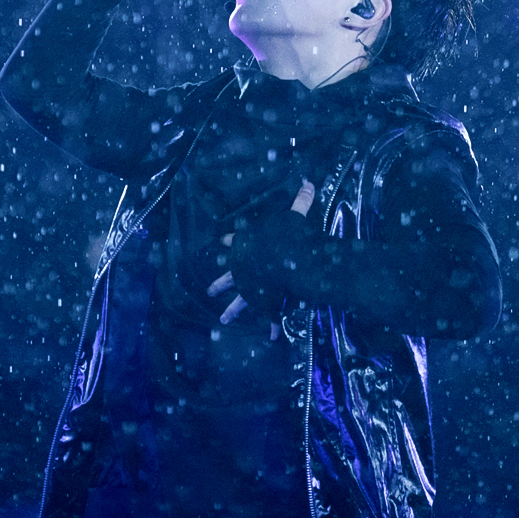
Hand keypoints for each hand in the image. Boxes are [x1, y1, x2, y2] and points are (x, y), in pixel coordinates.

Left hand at [207, 179, 314, 339]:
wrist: (293, 260)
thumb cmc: (291, 234)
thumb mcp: (296, 215)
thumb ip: (301, 201)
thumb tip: (308, 181)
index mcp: (247, 245)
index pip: (235, 241)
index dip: (231, 241)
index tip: (223, 241)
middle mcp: (244, 267)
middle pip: (229, 275)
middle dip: (220, 282)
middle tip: (210, 289)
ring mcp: (252, 286)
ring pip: (239, 300)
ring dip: (232, 310)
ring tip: (223, 319)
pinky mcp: (265, 301)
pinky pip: (269, 315)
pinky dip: (272, 325)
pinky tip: (273, 336)